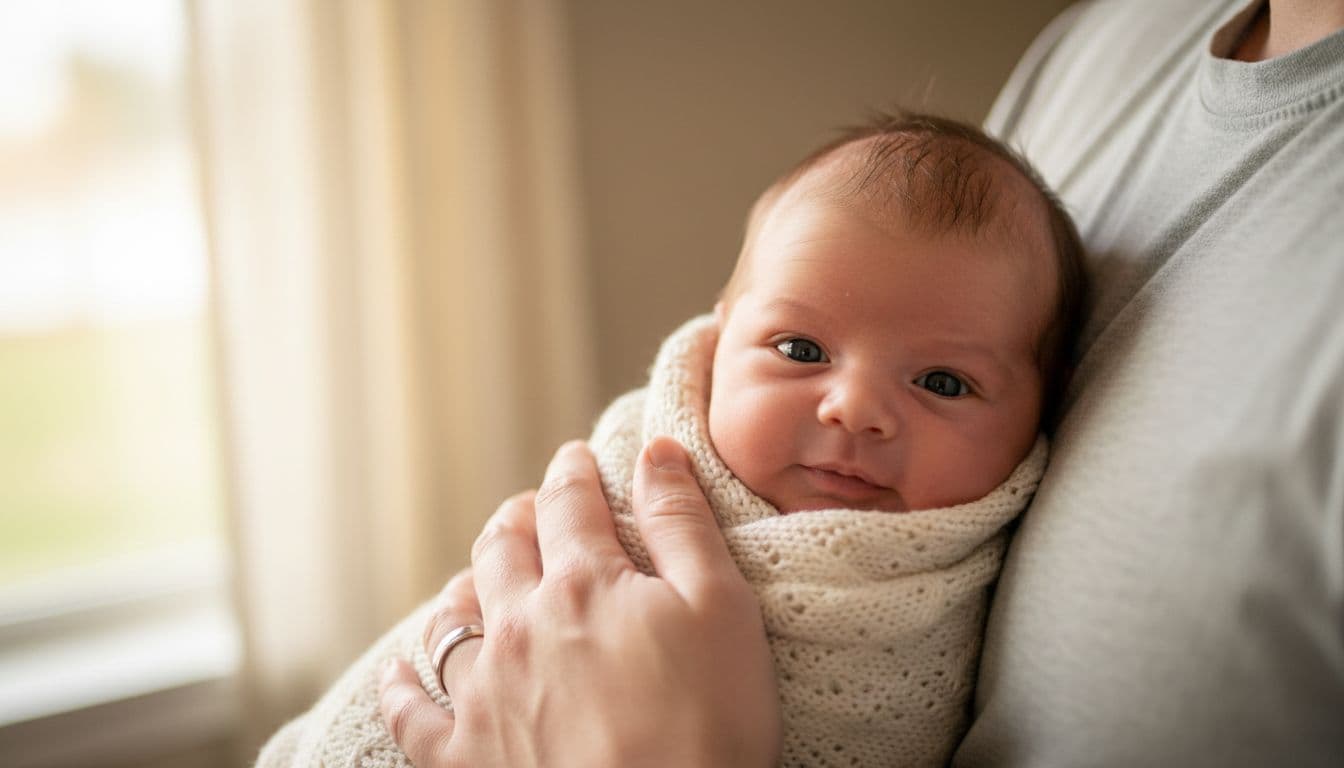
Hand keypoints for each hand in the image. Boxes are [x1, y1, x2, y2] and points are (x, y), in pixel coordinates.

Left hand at [378, 437, 780, 766]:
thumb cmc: (708, 724)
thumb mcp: (721, 608)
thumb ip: (683, 524)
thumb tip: (656, 450)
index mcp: (583, 583)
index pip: (568, 503)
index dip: (573, 473)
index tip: (576, 459)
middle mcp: (519, 627)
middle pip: (501, 549)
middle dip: (516, 519)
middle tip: (530, 509)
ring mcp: (483, 694)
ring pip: (452, 619)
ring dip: (466, 588)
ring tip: (476, 579)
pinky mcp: (463, 757)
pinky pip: (413, 712)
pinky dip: (403, 685)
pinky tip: (399, 670)